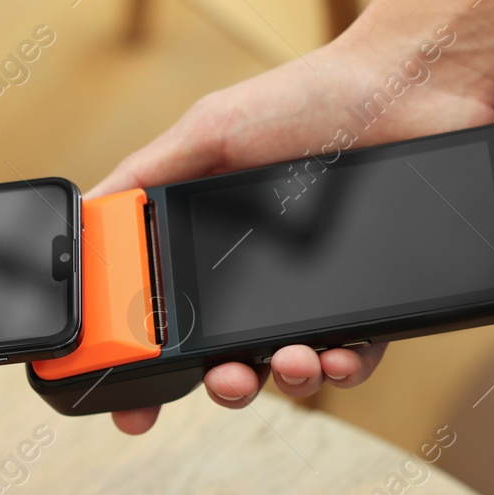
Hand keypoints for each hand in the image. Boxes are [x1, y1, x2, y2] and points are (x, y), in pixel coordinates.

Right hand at [91, 38, 493, 433]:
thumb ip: (145, 177)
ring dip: (282, 381)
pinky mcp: (366, 303)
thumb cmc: (307, 99)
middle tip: (224, 381)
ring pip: (284, 369)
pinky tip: (336, 356)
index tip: (134, 407)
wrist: (408, 87)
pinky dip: (342, 369)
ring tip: (290, 361)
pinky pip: (351, 358)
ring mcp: (309, 296)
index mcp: (207, 247)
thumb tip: (85, 217)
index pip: (164, 321)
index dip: (145, 371)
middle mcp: (253, 279)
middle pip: (221, 359)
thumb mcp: (207, 131)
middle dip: (220, 387)